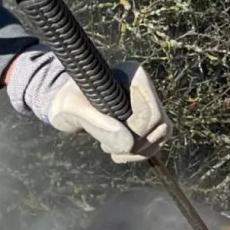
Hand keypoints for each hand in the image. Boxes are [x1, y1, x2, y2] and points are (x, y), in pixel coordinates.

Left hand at [49, 62, 171, 162]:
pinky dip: (141, 153)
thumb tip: (127, 143)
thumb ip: (96, 123)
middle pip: (160, 126)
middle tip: (109, 149)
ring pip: (162, 135)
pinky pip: (158, 141)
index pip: (151, 113)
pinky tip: (121, 152)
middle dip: (136, 145)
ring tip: (113, 151)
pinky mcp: (150, 119)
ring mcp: (151, 104)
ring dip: (139, 152)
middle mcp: (147, 87)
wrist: (67, 106)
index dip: (135, 133)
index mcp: (133, 75)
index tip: (109, 141)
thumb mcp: (72, 110)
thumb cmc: (67, 102)